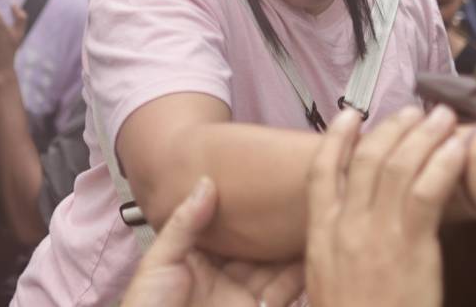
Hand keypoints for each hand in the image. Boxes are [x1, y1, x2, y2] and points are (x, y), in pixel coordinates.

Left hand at [122, 176, 304, 306]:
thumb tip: (207, 182)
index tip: (265, 180)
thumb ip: (185, 224)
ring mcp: (241, 295)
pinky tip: (315, 252)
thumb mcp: (159, 262)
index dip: (244, 208)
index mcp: (196, 258)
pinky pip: (283, 291)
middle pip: (255, 246)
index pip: (225, 227)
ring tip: (315, 216)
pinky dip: (300, 274)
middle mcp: (223, 274)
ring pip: (275, 265)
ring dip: (293, 246)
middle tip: (299, 195)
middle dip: (275, 226)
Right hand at [305, 106, 465, 306]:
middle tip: (415, 112)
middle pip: (367, 159)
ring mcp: (378, 234)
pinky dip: (444, 164)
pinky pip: (429, 192)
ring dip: (424, 135)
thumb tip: (350, 227)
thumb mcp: (326, 284)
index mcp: (321, 236)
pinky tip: (458, 149)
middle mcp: (346, 226)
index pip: (323, 172)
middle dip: (393, 128)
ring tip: (444, 119)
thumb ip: (335, 252)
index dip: (336, 138)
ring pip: (399, 167)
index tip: (351, 115)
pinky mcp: (413, 247)